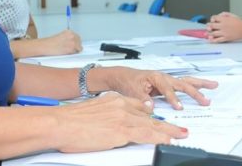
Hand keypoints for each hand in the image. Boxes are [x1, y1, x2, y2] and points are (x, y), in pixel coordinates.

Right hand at [40, 29, 81, 55]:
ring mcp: (72, 42)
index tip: (72, 45)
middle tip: (68, 49)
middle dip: (76, 46)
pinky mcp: (71, 48)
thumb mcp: (61, 36)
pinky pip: (75, 53)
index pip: (78, 38)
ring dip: (74, 50)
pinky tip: (65, 52)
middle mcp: (72, 35)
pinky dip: (71, 54)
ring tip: (65, 50)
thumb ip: (68, 38)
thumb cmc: (51, 42)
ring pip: (78, 48)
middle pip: (79, 43)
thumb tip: (74, 42)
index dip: (75, 42)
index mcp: (69, 32)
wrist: (45, 46)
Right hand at [53, 92, 187, 152]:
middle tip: (180, 129)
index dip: (151, 115)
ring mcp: (123, 119)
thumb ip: (106, 114)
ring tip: (182, 135)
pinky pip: (146, 135)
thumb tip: (109, 124)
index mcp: (114, 100)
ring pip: (152, 125)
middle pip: (150, 116)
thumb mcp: (92, 110)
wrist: (60, 123)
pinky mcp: (121, 132)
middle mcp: (122, 106)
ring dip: (169, 132)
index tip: (159, 119)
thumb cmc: (69, 121)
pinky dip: (159, 138)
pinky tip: (168, 141)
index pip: (139, 106)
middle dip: (166, 124)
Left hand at [98, 67, 217, 109]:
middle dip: (195, 92)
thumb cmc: (127, 81)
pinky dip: (194, 87)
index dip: (173, 98)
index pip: (167, 89)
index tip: (179, 107)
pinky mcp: (168, 85)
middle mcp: (164, 77)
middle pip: (183, 83)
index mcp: (156, 77)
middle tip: (206, 100)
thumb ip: (142, 99)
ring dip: (200, 85)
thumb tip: (151, 107)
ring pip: (186, 82)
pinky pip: (183, 86)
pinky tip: (203, 89)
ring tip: (214, 85)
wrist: (122, 76)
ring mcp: (167, 80)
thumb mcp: (132, 90)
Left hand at [206, 12, 241, 42]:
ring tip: (209, 33)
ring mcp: (224, 32)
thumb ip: (224, 14)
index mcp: (224, 19)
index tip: (212, 21)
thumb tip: (218, 15)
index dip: (212, 19)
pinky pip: (217, 40)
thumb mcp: (232, 15)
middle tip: (209, 27)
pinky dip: (213, 40)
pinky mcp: (226, 38)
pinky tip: (210, 39)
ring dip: (209, 33)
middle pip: (211, 26)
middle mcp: (223, 26)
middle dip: (209, 26)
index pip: (214, 18)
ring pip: (213, 33)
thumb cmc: (239, 22)